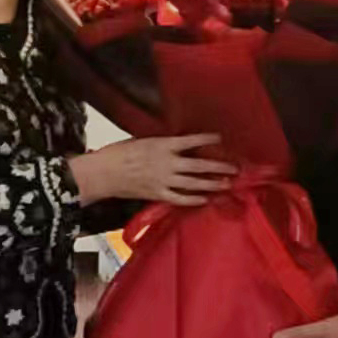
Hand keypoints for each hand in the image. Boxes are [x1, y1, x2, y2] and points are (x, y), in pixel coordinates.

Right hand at [70, 134, 237, 206]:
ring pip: (194, 183)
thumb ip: (161, 144)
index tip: (220, 138)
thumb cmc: (119, 152)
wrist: (103, 173)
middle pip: (199, 164)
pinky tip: (205, 199)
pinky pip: (180, 198)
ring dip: (212, 183)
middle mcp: (167, 162)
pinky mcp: (158, 194)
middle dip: (219, 166)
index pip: (191, 141)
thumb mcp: (142, 141)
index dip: (207, 139)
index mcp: (162, 145)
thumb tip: (176, 145)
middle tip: (234, 168)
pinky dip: (194, 199)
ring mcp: (164, 180)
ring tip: (227, 183)